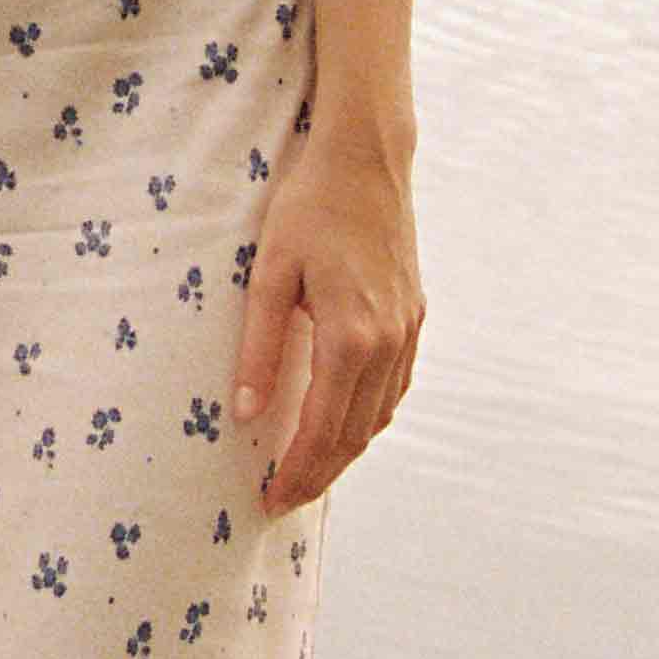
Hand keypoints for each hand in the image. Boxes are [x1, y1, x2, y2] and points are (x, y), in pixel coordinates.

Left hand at [229, 133, 422, 516]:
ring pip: (380, 416)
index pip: (321, 429)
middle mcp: (388, 342)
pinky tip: (346, 423)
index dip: (295, 471)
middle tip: (282, 499)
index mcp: (351, 337)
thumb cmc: (309, 207)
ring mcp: (408, 330)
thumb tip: (243, 412)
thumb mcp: (269, 273)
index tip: (268, 498)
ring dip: (345, 451)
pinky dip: (370, 417)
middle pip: (354, 435)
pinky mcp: (415, 315)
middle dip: (318, 474)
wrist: (366, 159)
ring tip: (308, 471)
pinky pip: (396, 387)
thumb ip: (258, 347)